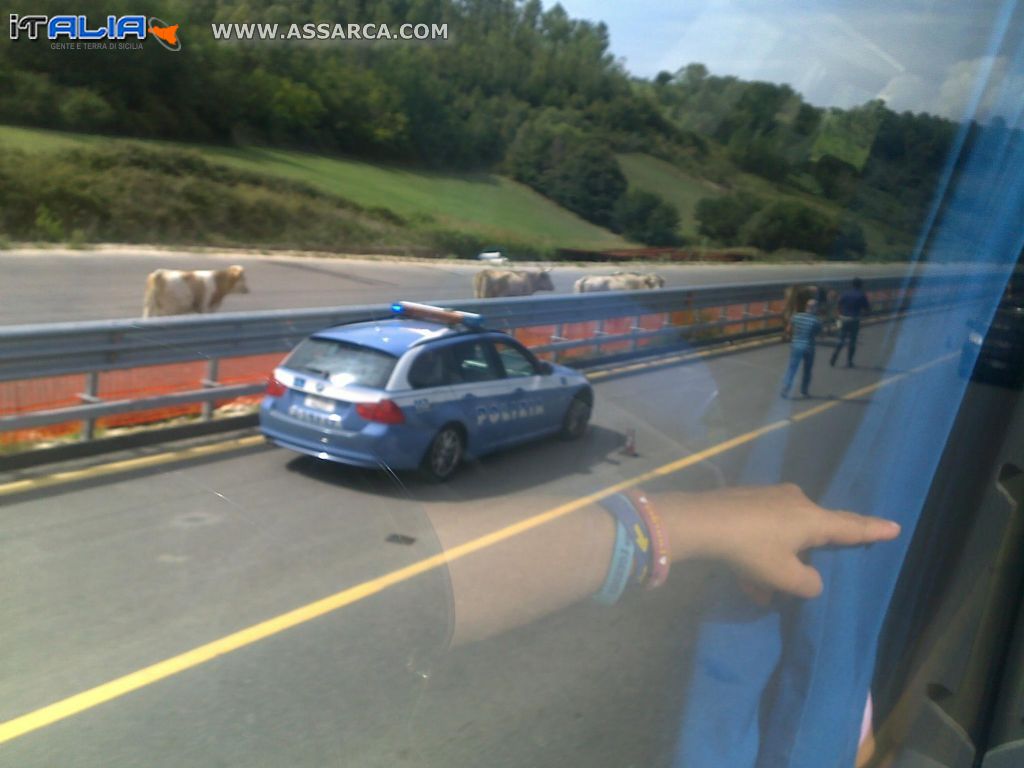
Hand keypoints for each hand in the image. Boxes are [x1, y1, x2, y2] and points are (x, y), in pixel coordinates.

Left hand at [663, 484, 900, 597]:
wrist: (701, 522)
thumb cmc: (750, 549)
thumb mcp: (784, 577)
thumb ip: (808, 583)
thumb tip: (811, 579)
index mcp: (812, 519)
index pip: (851, 527)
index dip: (872, 531)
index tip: (894, 526)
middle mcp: (795, 501)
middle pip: (812, 532)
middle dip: (803, 558)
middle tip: (799, 574)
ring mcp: (768, 497)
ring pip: (781, 536)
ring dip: (773, 563)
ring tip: (759, 590)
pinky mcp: (745, 499)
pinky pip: (761, 531)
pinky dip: (757, 554)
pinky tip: (743, 579)